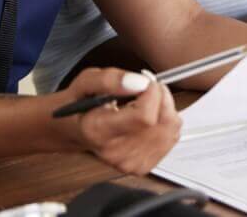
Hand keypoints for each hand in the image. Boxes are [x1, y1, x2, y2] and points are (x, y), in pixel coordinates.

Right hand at [52, 67, 180, 173]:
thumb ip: (111, 79)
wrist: (74, 131)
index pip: (145, 116)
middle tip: (144, 87)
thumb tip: (139, 82)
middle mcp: (115, 152)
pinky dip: (166, 122)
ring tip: (145, 102)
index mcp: (98, 131)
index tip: (143, 81)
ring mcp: (129, 162)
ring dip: (165, 108)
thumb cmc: (80, 105)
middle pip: (162, 122)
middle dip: (160, 96)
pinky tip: (149, 117)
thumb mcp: (87, 81)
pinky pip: (171, 138)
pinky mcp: (142, 166)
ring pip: (171, 129)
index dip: (152, 92)